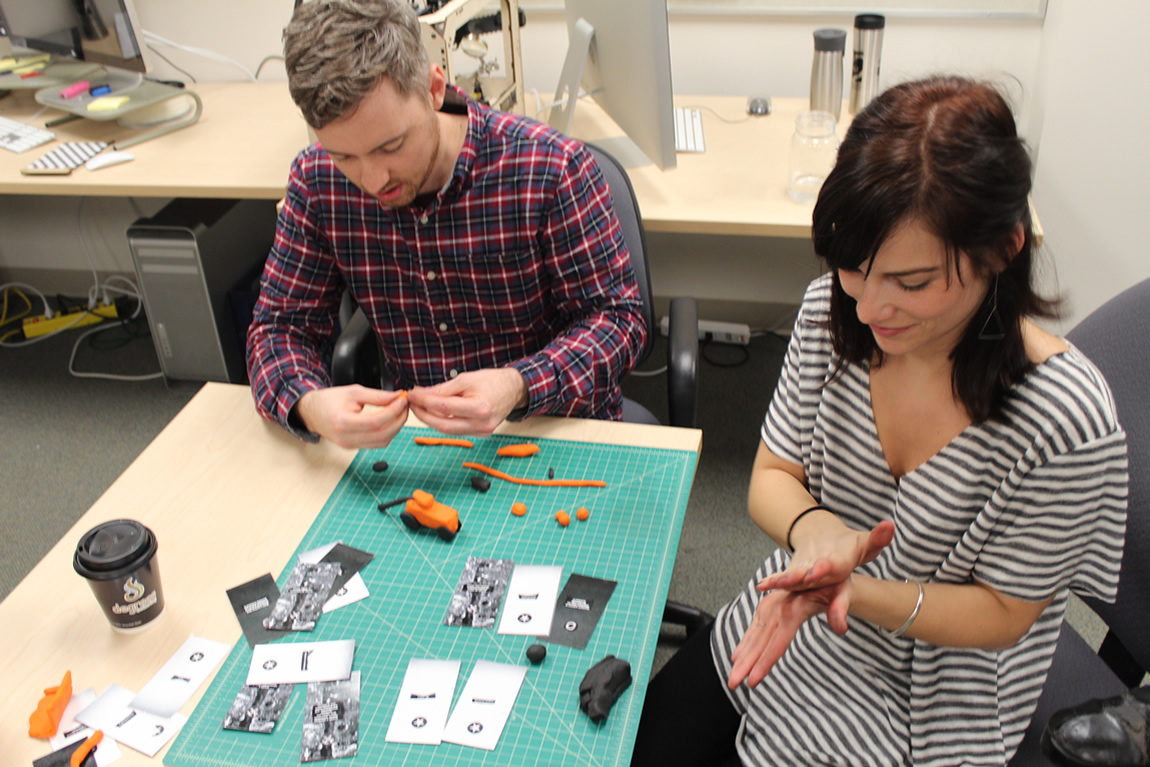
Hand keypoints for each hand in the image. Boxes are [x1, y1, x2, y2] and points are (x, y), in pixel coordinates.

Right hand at [294, 386, 408, 448]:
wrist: (312, 413)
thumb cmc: (329, 400)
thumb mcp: (353, 391)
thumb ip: (377, 395)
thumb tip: (397, 396)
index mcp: (343, 422)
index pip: (376, 422)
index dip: (394, 411)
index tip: (403, 400)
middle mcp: (346, 438)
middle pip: (383, 435)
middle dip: (399, 420)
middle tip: (405, 405)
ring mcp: (350, 446)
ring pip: (383, 442)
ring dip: (396, 427)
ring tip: (399, 411)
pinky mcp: (354, 448)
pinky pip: (377, 443)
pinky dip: (388, 433)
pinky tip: (391, 420)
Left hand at [407, 368, 527, 435]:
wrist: (513, 390)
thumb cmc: (492, 381)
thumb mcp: (466, 379)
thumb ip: (443, 389)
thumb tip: (421, 394)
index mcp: (479, 408)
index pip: (443, 407)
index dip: (423, 401)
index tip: (412, 394)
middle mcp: (481, 424)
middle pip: (443, 426)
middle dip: (423, 415)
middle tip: (411, 404)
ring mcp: (482, 431)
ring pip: (448, 430)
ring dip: (431, 419)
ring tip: (420, 407)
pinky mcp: (481, 434)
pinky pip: (456, 430)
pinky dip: (443, 422)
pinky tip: (435, 412)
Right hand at [727, 580, 851, 689]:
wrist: (823, 564)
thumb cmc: (833, 581)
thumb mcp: (842, 592)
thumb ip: (839, 609)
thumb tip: (841, 628)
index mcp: (793, 608)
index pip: (778, 641)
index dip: (765, 662)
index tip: (753, 680)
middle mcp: (776, 609)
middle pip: (760, 642)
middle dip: (745, 665)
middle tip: (733, 683)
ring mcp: (769, 608)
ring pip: (753, 637)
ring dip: (742, 658)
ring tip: (733, 677)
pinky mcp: (767, 609)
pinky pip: (754, 631)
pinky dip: (744, 645)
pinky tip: (737, 657)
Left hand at [759, 518, 894, 592]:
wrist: (829, 551)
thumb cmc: (848, 548)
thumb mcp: (864, 543)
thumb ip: (877, 538)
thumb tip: (890, 525)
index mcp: (842, 570)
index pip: (839, 573)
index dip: (831, 572)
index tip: (823, 567)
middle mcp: (824, 579)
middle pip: (816, 579)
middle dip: (807, 577)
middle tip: (802, 576)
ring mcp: (807, 579)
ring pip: (796, 581)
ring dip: (786, 582)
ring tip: (772, 583)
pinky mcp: (793, 577)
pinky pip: (782, 579)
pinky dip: (773, 581)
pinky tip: (762, 584)